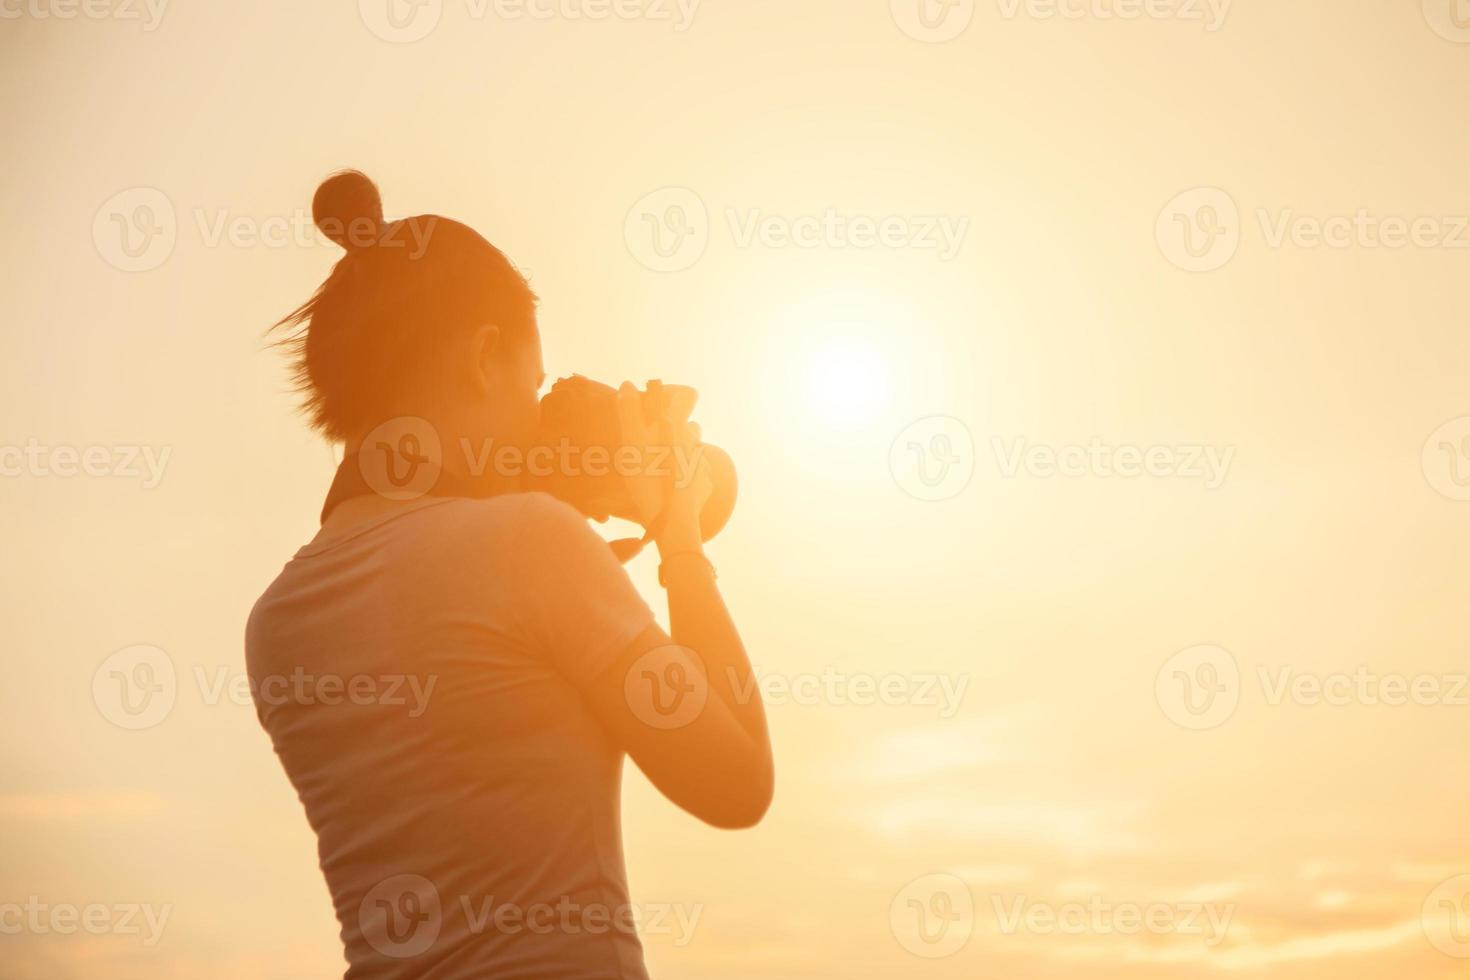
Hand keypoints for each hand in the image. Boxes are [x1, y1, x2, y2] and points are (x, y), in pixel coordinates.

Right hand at [616, 382, 712, 543]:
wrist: (672, 521)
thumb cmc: (648, 479)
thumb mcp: (631, 444)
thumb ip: (629, 411)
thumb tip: (627, 385)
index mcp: (678, 426)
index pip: (687, 396)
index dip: (673, 397)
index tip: (656, 409)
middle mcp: (695, 441)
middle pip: (688, 425)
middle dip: (672, 430)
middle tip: (651, 446)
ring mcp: (703, 463)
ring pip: (692, 450)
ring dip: (680, 453)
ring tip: (661, 468)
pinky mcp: (706, 484)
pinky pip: (697, 473)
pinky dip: (687, 476)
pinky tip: (672, 487)